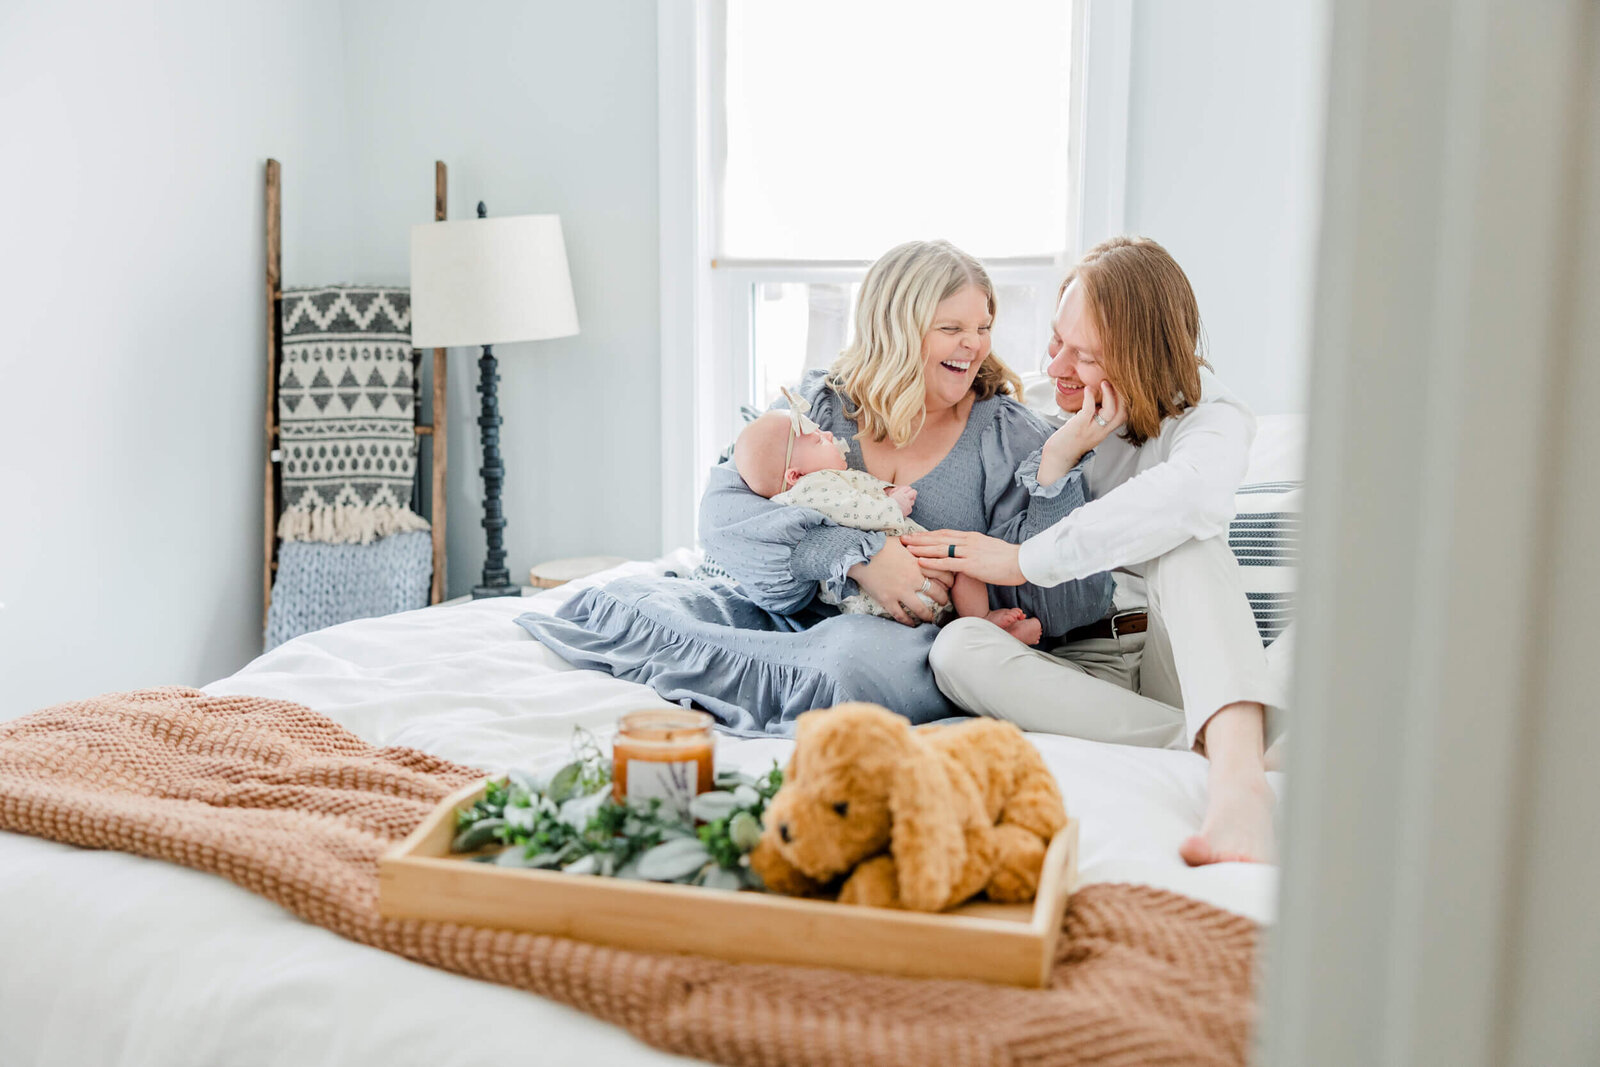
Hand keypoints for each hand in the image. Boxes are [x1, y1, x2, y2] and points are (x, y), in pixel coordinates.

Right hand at [847, 537, 949, 625]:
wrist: (860, 553)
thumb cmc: (880, 544)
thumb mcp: (903, 541)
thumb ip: (916, 545)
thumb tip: (925, 541)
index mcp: (919, 564)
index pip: (943, 574)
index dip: (950, 581)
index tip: (951, 584)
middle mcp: (913, 580)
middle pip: (936, 593)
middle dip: (943, 599)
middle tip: (945, 602)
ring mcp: (900, 591)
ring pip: (920, 609)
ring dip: (928, 615)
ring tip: (931, 619)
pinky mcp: (887, 599)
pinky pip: (900, 615)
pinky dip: (907, 622)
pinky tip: (912, 625)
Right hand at [885, 484, 916, 516]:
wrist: (887, 513)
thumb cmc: (886, 504)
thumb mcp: (890, 496)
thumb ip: (895, 492)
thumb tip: (898, 490)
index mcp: (900, 493)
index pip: (908, 488)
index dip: (908, 490)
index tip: (906, 492)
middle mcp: (905, 497)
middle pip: (914, 492)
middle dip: (912, 494)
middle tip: (910, 497)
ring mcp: (908, 503)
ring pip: (913, 501)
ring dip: (909, 502)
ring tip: (903, 505)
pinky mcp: (909, 510)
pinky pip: (910, 508)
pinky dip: (907, 509)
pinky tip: (902, 510)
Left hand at [902, 530, 1025, 586]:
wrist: (1022, 561)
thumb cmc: (1008, 559)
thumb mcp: (988, 549)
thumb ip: (975, 550)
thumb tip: (965, 554)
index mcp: (971, 537)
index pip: (945, 533)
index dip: (928, 534)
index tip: (914, 535)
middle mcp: (967, 541)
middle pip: (938, 538)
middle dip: (919, 539)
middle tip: (902, 538)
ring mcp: (968, 552)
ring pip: (939, 548)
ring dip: (921, 548)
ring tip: (905, 548)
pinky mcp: (971, 565)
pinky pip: (947, 563)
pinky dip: (932, 562)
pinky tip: (919, 561)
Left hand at [1038, 381, 1125, 483]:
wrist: (1058, 455)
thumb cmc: (1070, 440)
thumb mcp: (1088, 427)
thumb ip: (1095, 416)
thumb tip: (1097, 398)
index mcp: (1104, 431)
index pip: (1123, 417)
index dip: (1125, 401)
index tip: (1120, 388)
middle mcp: (1101, 431)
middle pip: (1121, 414)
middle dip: (1122, 396)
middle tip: (1115, 382)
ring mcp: (1091, 430)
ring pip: (1110, 412)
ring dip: (1109, 394)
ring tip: (1104, 383)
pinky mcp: (1080, 427)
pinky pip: (1089, 409)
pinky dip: (1090, 397)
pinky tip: (1088, 389)